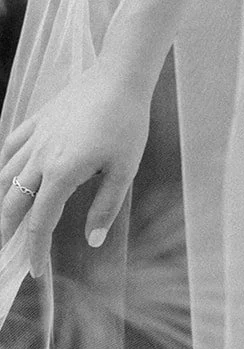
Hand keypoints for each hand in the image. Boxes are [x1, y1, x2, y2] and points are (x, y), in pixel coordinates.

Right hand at [0, 60, 151, 277]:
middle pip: (12, 203)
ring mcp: (36, 136)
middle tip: (8, 253)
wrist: (120, 76)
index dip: (36, 251)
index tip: (37, 272)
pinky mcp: (39, 119)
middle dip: (8, 232)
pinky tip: (8, 172)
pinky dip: (5, 164)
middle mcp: (40, 158)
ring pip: (5, 176)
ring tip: (6, 219)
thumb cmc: (127, 122)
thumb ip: (106, 207)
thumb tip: (92, 241)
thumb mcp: (124, 169)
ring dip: (3, 201)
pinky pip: (12, 145)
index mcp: (61, 174)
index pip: (40, 223)